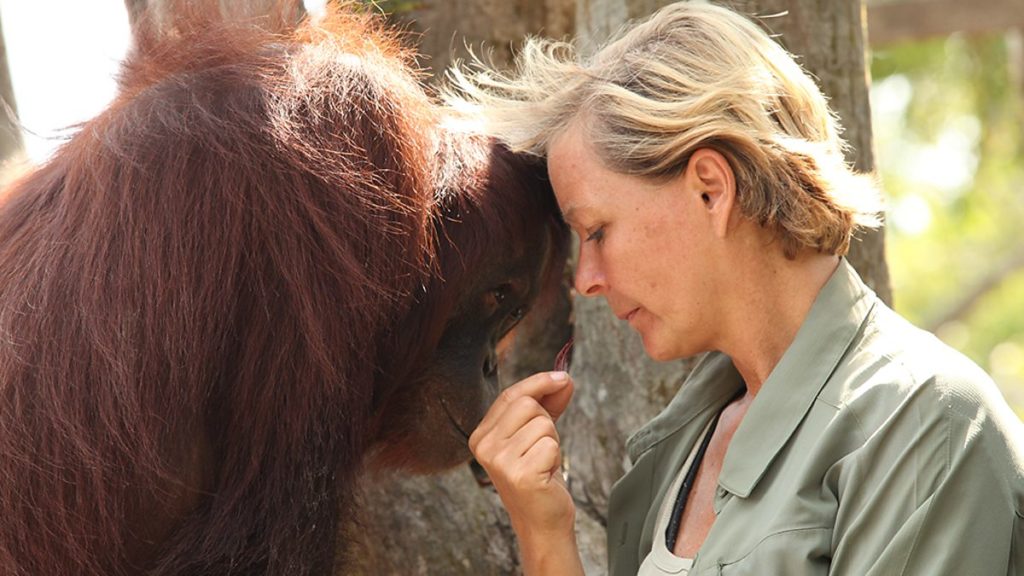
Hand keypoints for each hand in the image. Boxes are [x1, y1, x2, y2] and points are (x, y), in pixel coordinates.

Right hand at [469, 371, 575, 541]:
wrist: (542, 522)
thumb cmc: (539, 478)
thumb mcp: (537, 434)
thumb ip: (547, 404)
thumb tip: (563, 378)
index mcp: (481, 436)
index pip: (510, 395)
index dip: (539, 383)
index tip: (563, 378)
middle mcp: (484, 447)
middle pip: (527, 404)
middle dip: (546, 421)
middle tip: (543, 449)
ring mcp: (499, 461)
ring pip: (542, 423)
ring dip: (552, 442)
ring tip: (543, 463)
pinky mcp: (519, 474)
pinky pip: (550, 444)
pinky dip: (556, 457)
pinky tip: (546, 474)